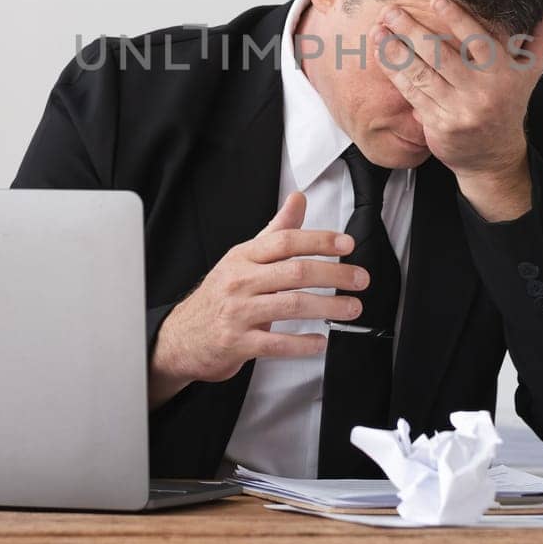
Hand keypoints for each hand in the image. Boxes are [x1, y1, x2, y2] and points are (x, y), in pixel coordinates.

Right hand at [148, 192, 367, 407]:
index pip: (284, 241)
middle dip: (334, 275)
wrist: (182, 337)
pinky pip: (277, 344)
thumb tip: (298, 199)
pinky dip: (303, 343)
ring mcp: (238, 313)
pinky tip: (321, 341)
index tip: (346, 245)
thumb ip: (276, 231)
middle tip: (360, 278)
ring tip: (351, 308)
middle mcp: (240, 282)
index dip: (318, 240)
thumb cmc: (219, 295)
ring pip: (291, 306)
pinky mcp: (238, 343)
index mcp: (243, 257)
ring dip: (328, 307)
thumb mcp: (244, 257)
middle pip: (294, 272)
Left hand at [376, 0, 542, 219]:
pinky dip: (395, 71)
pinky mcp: (438, 123)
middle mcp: (482, 91)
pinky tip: (382, 54)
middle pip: (441, 54)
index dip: (455, 18)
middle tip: (391, 10)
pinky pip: (412, 92)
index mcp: (504, 73)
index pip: (478, 40)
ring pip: (421, 73)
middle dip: (412, 30)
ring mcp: (458, 109)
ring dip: (396, 49)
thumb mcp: (529, 72)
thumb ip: (539, 36)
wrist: (493, 155)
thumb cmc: (508, 103)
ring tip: (378, 29)